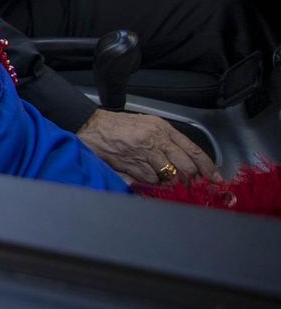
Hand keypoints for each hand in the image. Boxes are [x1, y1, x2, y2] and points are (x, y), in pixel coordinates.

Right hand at [76, 110, 215, 185]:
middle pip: (186, 167)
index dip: (208, 167)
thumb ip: (168, 141)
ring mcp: (144, 153)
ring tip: (159, 175)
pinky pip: (151, 181)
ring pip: (169, 177)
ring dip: (168, 181)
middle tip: (188, 183)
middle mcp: (156, 140)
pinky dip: (150, 182)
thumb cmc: (119, 126)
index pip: (193, 150)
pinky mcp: (133, 164)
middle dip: (190, 178)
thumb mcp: (148, 125)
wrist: (91, 126)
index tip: (216, 178)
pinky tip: (142, 173)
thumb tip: (188, 163)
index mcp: (162, 128)